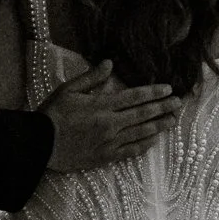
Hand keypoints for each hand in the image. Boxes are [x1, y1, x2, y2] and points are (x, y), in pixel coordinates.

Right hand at [38, 60, 183, 171]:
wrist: (40, 145)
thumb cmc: (52, 114)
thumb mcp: (68, 89)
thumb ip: (91, 77)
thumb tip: (109, 63)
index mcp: (102, 105)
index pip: (134, 97)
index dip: (153, 92)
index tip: (168, 89)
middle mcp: (110, 123)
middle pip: (143, 114)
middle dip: (163, 107)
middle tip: (179, 103)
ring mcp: (110, 142)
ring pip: (141, 133)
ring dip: (160, 125)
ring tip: (173, 120)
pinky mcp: (106, 156)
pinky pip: (131, 151)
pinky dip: (145, 144)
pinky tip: (155, 140)